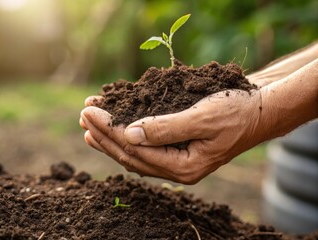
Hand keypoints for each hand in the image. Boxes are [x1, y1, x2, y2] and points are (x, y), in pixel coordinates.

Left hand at [80, 89, 264, 183]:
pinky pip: (146, 147)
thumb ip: (165, 128)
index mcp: (184, 166)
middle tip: (83, 117)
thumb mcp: (202, 117)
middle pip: (131, 154)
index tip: (89, 112)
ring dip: (111, 138)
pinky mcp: (179, 150)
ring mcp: (178, 161)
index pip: (135, 149)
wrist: (260, 111)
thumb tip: (128, 134)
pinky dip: (127, 136)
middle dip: (104, 135)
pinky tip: (116, 129)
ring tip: (89, 127)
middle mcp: (178, 169)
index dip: (109, 129)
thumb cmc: (237, 111)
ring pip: (135, 153)